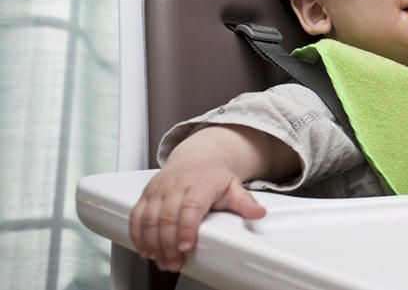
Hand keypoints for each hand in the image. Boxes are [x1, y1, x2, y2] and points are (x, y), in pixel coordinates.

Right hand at [129, 162, 265, 271]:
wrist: (197, 157)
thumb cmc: (213, 175)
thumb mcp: (233, 186)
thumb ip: (245, 203)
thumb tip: (259, 213)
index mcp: (200, 185)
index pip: (190, 208)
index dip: (185, 229)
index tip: (185, 247)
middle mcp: (176, 186)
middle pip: (167, 218)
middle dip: (168, 244)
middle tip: (174, 263)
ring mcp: (159, 190)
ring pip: (149, 219)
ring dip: (153, 243)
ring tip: (161, 261)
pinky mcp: (146, 194)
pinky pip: (136, 215)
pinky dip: (137, 234)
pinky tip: (144, 249)